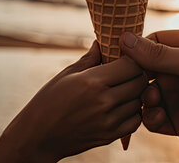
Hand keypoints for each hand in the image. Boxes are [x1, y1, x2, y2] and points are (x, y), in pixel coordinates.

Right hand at [0, 41, 145, 162]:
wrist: (38, 136)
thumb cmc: (49, 100)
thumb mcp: (66, 74)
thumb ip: (90, 58)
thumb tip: (102, 41)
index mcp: (92, 82)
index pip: (131, 64)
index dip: (132, 58)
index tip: (126, 56)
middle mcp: (104, 101)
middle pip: (139, 81)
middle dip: (137, 73)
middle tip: (127, 71)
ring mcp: (109, 121)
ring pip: (140, 101)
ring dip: (135, 93)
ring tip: (122, 88)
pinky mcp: (110, 136)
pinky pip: (135, 120)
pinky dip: (133, 112)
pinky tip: (121, 105)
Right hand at [120, 28, 178, 155]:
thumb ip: (161, 54)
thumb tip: (125, 39)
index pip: (153, 42)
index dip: (135, 50)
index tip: (119, 59)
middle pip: (145, 70)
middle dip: (136, 78)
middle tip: (135, 85)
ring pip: (146, 95)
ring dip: (143, 99)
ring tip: (153, 102)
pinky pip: (154, 118)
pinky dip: (150, 118)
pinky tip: (159, 118)